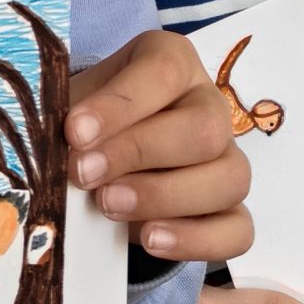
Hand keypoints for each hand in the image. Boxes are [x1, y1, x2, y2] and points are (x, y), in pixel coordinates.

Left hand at [67, 31, 250, 262]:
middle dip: (140, 153)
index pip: (163, 73)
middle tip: (85, 174)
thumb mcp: (74, 108)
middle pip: (204, 128)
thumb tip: (64, 154)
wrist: (99, 159)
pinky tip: (150, 240)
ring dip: (165, 198)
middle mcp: (208, 105)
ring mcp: (226, 159)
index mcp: (173, 63)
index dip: (120, 104)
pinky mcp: (229, 212)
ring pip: (230, 179)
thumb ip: (71, 123)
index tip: (75, 132)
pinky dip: (197, 240)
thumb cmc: (88, 123)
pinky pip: (238, 230)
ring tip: (108, 206)